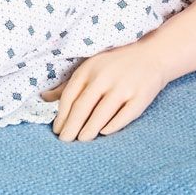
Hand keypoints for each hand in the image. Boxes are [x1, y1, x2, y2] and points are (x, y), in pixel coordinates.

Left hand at [45, 39, 172, 141]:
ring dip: (90, 128)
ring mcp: (123, 86)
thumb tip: (44, 98)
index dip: (62, 115)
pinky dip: (114, 125)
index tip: (56, 130)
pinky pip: (125, 115)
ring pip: (102, 112)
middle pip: (83, 106)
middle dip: (72, 125)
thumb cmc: (114, 63)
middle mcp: (104, 77)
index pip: (70, 96)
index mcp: (89, 69)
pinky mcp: (141, 96)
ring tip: (81, 140)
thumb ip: (68, 84)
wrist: (152, 54)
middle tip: (65, 140)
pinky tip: (104, 133)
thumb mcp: (89, 66)